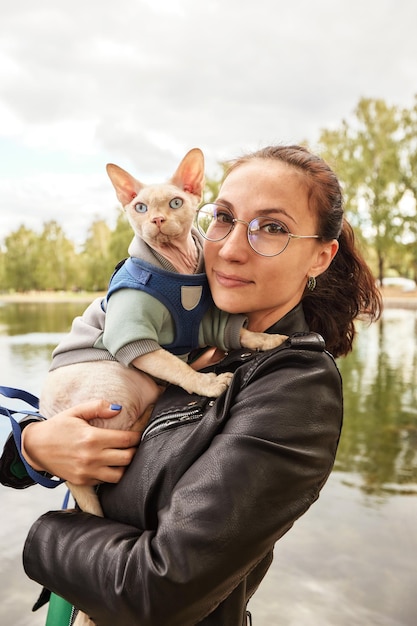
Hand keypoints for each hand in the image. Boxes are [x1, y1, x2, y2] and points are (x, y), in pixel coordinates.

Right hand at [21, 400, 140, 485]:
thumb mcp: (76, 411)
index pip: (126, 440)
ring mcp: (87, 471)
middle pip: (127, 458)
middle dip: (134, 450)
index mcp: (92, 438)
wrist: (35, 447)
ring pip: (120, 474)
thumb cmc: (57, 427)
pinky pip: (105, 481)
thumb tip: (118, 408)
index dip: (137, 436)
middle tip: (133, 445)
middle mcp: (91, 457)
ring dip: (125, 465)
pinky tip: (109, 464)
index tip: (138, 433)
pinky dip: (111, 473)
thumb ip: (97, 407)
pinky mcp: (82, 481)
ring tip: (123, 456)